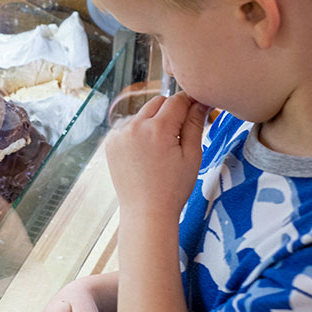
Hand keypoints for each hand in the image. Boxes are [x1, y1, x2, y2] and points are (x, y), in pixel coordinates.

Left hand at [105, 93, 208, 223]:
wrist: (146, 211)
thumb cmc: (173, 188)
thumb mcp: (192, 155)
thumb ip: (195, 124)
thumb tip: (201, 102)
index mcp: (157, 128)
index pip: (177, 101)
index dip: (190, 102)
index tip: (197, 108)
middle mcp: (134, 126)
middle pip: (157, 102)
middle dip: (171, 110)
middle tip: (180, 132)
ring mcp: (119, 134)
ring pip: (142, 114)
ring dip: (153, 121)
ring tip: (162, 147)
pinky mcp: (111, 143)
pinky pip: (128, 127)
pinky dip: (139, 132)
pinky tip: (146, 153)